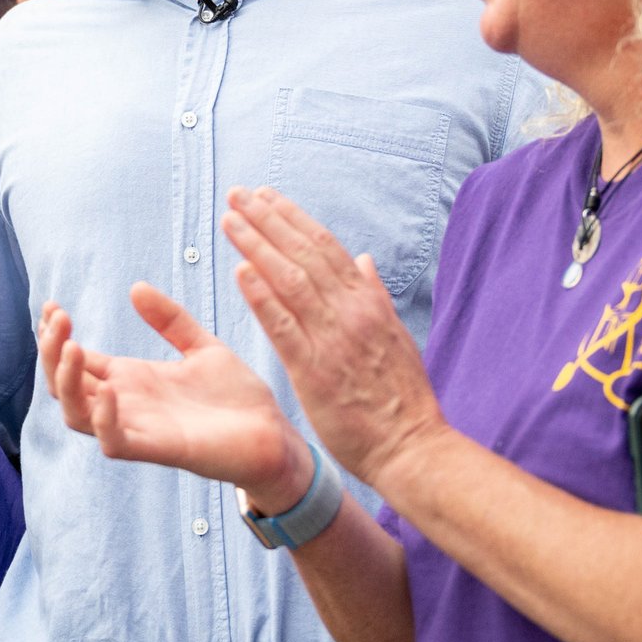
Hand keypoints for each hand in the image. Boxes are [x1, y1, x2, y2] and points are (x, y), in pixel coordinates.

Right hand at [38, 290, 312, 513]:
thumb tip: (136, 286)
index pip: (74, 360)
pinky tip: (106, 388)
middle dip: (51, 351)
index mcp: (131, 380)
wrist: (274, 435)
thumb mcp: (202, 346)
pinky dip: (101, 417)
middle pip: (64, 385)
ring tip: (70, 346)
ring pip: (76, 413)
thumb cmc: (237, 398)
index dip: (55, 336)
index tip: (53, 304)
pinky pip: (112, 441)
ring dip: (64, 381)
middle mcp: (126, 404)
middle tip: (58, 318)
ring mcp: (138, 428)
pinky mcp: (158, 449)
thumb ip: (170, 319)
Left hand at [221, 187, 449, 491]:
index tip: (266, 196)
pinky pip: (284, 327)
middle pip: (303, 253)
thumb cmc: (401, 396)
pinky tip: (240, 273)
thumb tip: (363, 259)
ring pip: (290, 280)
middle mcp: (351, 312)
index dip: (292, 218)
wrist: (411, 447)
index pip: (325, 247)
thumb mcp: (395, 335)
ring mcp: (333, 339)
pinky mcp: (315, 371)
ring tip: (230, 221)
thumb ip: (374, 294)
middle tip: (237, 194)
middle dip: (268, 220)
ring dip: (257, 246)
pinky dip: (262, 297)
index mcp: (368, 302)